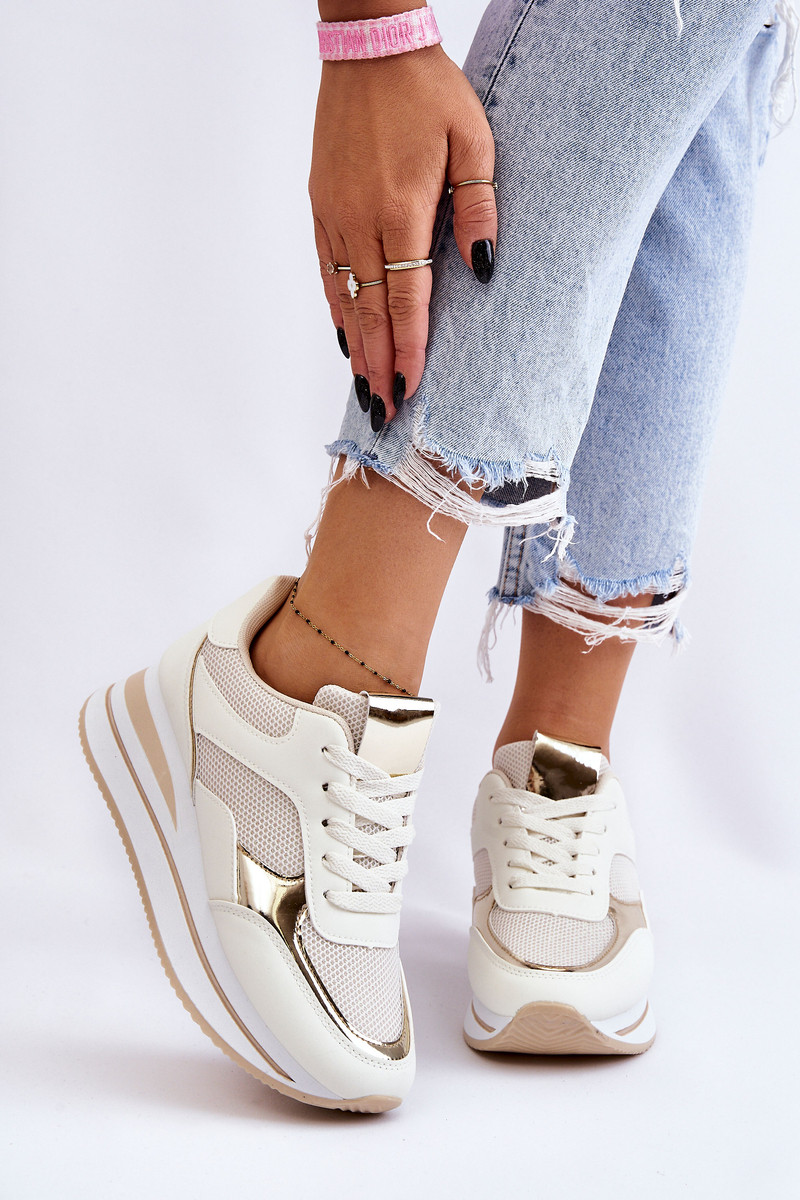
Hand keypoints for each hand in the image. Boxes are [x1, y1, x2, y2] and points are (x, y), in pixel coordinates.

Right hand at [309, 44, 496, 426]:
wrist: (370, 47)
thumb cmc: (430, 92)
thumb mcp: (474, 142)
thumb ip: (480, 211)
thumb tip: (483, 272)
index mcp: (403, 210)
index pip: (407, 300)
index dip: (409, 349)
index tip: (410, 390)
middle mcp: (361, 220)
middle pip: (370, 311)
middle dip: (379, 365)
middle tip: (383, 412)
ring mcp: (335, 214)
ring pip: (344, 296)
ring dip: (355, 346)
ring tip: (364, 387)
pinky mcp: (321, 204)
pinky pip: (327, 268)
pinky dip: (337, 307)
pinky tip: (344, 334)